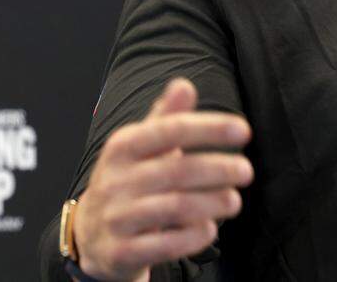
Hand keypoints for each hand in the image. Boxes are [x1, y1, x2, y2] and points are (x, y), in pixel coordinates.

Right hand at [73, 78, 253, 281]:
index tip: (244, 130)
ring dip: (212, 203)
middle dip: (219, 169)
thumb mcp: (141, 147)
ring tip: (234, 201)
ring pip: (174, 208)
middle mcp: (115, 179)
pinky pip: (165, 245)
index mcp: (123, 146)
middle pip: (178, 170)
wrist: (90, 235)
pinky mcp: (120, 251)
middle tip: (247, 171)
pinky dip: (193, 236)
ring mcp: (116, 217)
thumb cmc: (128, 182)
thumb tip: (184, 85)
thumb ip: (166, 118)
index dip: (210, 128)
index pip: (172, 129)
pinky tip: (210, 228)